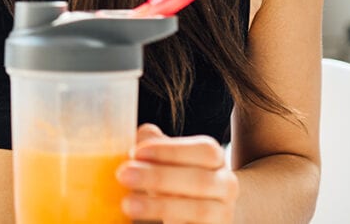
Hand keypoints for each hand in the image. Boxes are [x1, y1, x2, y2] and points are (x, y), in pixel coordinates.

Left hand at [116, 124, 238, 223]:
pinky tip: (145, 223)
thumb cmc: (177, 180)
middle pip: (200, 180)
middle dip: (159, 177)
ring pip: (199, 211)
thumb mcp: (167, 160)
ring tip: (128, 203)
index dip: (169, 150)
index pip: (203, 150)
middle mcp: (226, 185)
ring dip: (160, 206)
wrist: (203, 214)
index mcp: (215, 158)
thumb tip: (143, 134)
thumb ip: (154, 144)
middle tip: (123, 175)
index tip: (136, 152)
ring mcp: (223, 214)